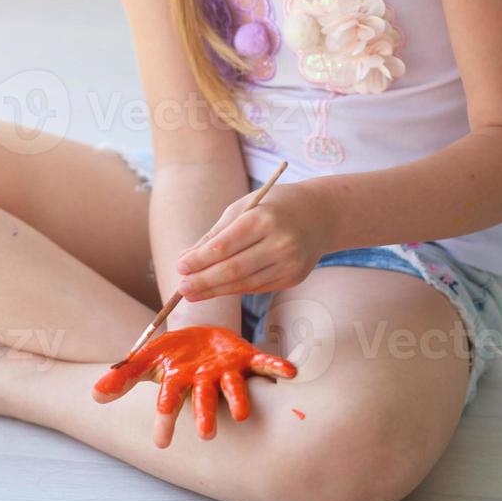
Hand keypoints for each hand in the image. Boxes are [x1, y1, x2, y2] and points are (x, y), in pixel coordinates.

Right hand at [92, 326, 296, 447]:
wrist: (202, 338)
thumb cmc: (174, 355)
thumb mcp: (147, 360)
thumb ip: (123, 376)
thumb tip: (95, 396)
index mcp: (180, 382)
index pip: (168, 402)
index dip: (164, 421)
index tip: (161, 443)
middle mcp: (206, 381)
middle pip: (204, 400)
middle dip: (205, 417)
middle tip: (206, 435)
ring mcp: (228, 372)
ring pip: (234, 388)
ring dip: (239, 400)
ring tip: (241, 414)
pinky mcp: (247, 358)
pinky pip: (265, 364)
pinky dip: (277, 368)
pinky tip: (290, 372)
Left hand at [175, 182, 332, 300]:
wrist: (320, 215)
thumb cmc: (274, 207)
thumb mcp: (243, 208)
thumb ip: (215, 234)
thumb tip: (184, 259)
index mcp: (264, 219)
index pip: (225, 246)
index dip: (200, 260)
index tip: (180, 266)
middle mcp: (280, 243)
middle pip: (233, 269)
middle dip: (204, 281)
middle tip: (182, 288)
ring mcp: (289, 264)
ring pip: (244, 283)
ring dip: (215, 290)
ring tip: (192, 293)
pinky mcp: (293, 278)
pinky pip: (257, 288)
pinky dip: (234, 289)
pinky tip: (216, 290)